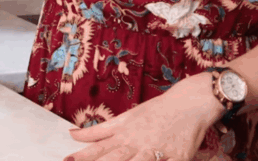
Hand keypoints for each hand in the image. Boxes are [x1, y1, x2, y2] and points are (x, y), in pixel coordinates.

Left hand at [64, 74, 224, 160]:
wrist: (189, 103)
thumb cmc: (156, 111)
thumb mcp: (125, 118)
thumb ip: (99, 131)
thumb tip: (72, 134)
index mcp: (124, 133)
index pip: (99, 148)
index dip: (83, 156)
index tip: (68, 160)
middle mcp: (137, 142)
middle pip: (114, 158)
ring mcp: (157, 150)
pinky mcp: (178, 157)